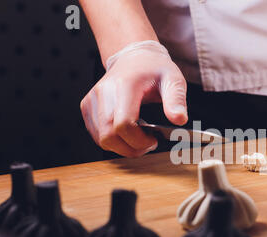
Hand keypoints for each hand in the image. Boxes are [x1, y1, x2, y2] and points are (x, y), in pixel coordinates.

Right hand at [80, 41, 187, 156]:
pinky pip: (97, 135)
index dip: (139, 141)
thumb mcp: (173, 79)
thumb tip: (179, 119)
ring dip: (122, 147)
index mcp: (124, 85)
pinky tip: (127, 133)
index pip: (124, 124)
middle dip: (131, 148)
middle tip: (148, 143)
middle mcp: (103, 92)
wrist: (134, 58)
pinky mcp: (87, 107)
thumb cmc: (154, 69)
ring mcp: (92, 100)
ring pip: (101, 139)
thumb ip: (177, 99)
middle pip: (109, 136)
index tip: (154, 140)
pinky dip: (113, 141)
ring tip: (139, 137)